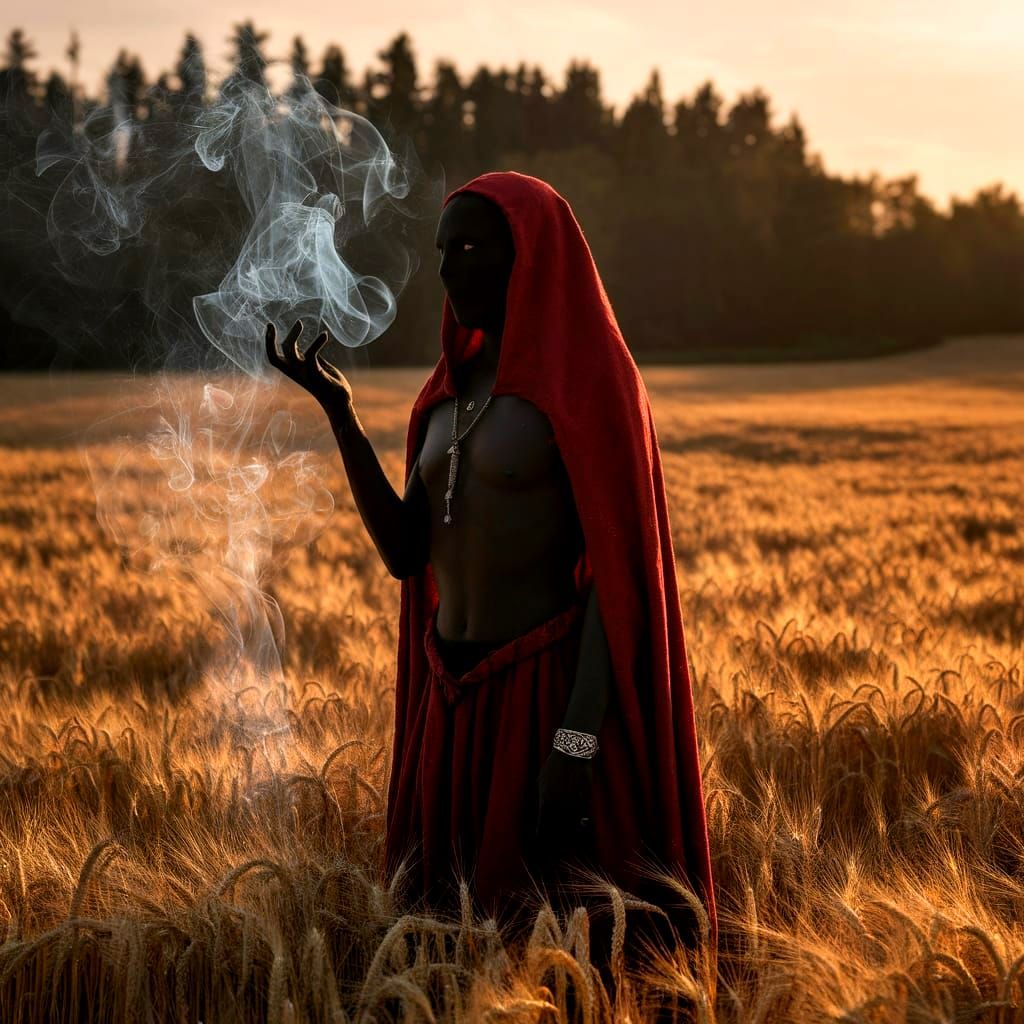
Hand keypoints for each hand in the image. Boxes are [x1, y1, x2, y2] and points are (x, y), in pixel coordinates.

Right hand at [265, 320, 352, 413]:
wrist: (340, 402)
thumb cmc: (331, 385)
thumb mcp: (319, 368)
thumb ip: (311, 359)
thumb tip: (306, 349)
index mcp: (294, 371)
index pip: (275, 357)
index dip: (269, 343)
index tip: (270, 327)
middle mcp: (296, 372)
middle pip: (274, 357)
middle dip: (269, 341)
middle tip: (271, 324)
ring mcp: (304, 373)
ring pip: (289, 352)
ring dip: (292, 335)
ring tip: (300, 323)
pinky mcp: (316, 372)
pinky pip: (311, 354)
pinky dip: (317, 342)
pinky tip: (324, 335)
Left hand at [533, 749, 595, 877]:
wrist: (573, 753)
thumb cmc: (554, 768)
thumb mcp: (541, 784)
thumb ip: (540, 803)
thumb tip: (536, 820)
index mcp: (546, 803)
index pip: (542, 832)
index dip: (540, 847)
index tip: (538, 856)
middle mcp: (560, 808)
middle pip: (557, 836)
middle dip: (554, 852)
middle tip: (552, 864)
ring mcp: (574, 806)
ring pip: (572, 831)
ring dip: (569, 844)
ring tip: (566, 855)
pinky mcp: (586, 802)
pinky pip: (583, 822)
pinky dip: (582, 830)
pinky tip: (581, 832)